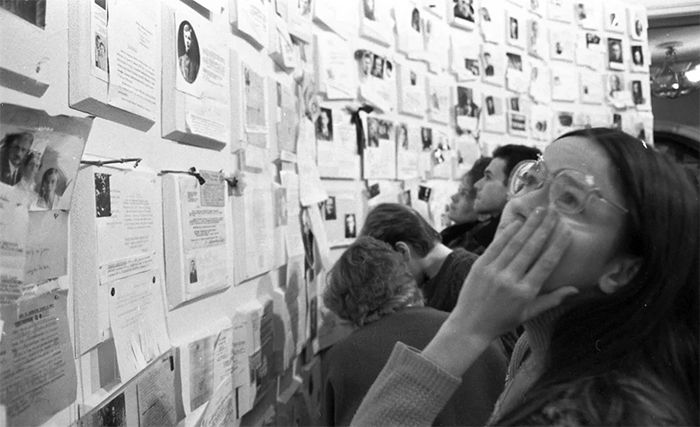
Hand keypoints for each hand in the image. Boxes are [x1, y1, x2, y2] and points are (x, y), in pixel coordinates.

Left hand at [451, 207, 576, 340]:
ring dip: (528, 225)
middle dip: (544, 228)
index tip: (567, 231)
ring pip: (514, 243)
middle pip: (531, 248)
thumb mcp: (529, 313)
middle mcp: (509, 279)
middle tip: (555, 212)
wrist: (470, 325)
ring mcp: (493, 271)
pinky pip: (496, 245)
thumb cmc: (502, 321)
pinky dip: (507, 233)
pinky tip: (518, 222)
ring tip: (539, 211)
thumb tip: (575, 289)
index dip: (557, 246)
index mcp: (525, 292)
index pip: (545, 264)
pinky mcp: (479, 266)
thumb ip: (552, 299)